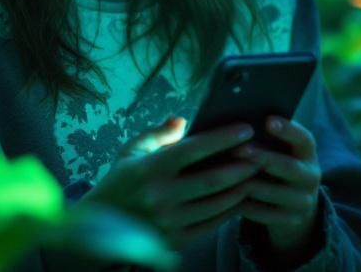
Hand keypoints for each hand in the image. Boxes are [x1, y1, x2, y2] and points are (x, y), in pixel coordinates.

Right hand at [79, 116, 262, 251]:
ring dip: (240, 190)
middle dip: (241, 167)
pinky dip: (228, 211)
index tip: (245, 129)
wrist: (100, 226)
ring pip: (216, 204)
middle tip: (261, 155)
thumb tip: (182, 119)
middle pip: (213, 180)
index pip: (194, 148)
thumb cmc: (119, 182)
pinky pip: (211, 224)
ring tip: (255, 176)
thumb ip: (158, 134)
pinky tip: (239, 199)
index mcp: (150, 168)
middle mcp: (160, 196)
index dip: (223, 138)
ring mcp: (169, 221)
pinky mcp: (175, 240)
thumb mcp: (131, 151)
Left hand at [231, 115, 322, 256]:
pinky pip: (265, 214)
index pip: (303, 139)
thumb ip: (265, 137)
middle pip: (290, 167)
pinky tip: (226, 197)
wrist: (293, 204)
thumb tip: (236, 124)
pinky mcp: (292, 221)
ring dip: (249, 183)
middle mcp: (311, 176)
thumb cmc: (276, 164)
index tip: (267, 121)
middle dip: (263, 158)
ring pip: (274, 192)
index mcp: (308, 152)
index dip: (287, 130)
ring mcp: (304, 201)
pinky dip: (245, 205)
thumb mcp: (278, 150)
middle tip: (239, 150)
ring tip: (226, 175)